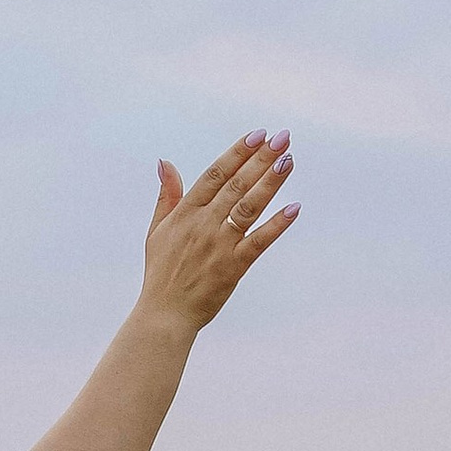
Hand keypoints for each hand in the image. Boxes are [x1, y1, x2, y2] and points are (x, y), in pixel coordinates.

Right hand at [136, 131, 297, 339]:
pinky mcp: (233, 267)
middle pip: (236, 185)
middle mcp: (203, 224)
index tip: (258, 135)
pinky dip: (276, 225)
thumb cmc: (161, 274)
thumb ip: (166, 196)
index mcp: (185, 213)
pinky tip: (293, 208)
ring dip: (270, 182)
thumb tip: (164, 163)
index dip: (237, 153)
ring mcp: (219, 245)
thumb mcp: (157, 230)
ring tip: (288, 160)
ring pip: (249, 207)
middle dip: (261, 159)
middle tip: (282, 138)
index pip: (215, 174)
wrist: (164, 315)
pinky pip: (258, 241)